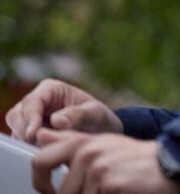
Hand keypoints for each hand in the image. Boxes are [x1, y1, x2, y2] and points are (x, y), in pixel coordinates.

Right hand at [5, 79, 121, 144]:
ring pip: (16, 129)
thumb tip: (56, 120)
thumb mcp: (96, 114)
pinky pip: (20, 142)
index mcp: (51, 89)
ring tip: (46, 148)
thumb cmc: (99, 119)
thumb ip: (79, 115)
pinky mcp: (29, 133)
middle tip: (39, 145)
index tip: (34, 134)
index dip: (30, 118)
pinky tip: (45, 152)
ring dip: (27, 141)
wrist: (102, 133)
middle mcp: (37, 101)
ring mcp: (31, 118)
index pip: (32, 102)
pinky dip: (29, 148)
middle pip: (17, 115)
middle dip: (25, 131)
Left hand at [32, 129, 179, 193]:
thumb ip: (70, 140)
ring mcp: (98, 167)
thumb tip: (41, 135)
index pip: (40, 161)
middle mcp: (87, 152)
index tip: (50, 192)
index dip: (39, 182)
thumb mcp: (103, 144)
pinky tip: (123, 190)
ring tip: (116, 189)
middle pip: (61, 193)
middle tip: (95, 191)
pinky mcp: (110, 182)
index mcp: (82, 143)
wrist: (170, 163)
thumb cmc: (136, 159)